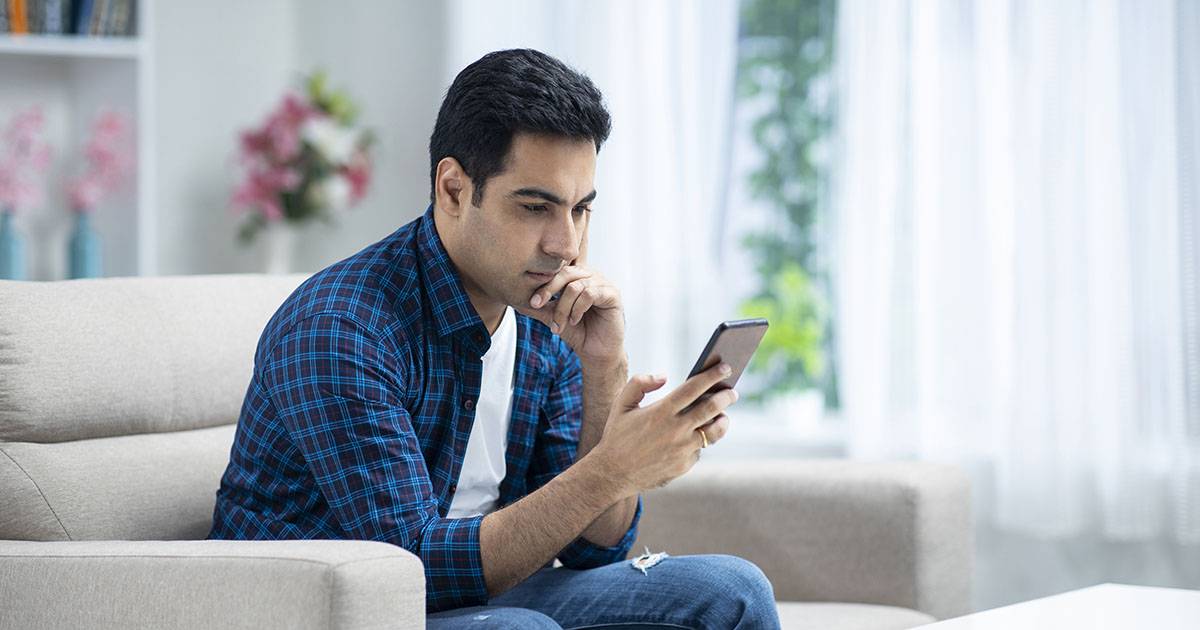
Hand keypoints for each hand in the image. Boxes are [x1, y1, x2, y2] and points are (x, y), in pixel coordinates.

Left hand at [515, 218, 624, 363]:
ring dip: (563, 308)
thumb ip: (538, 307)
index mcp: (579, 277)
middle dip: (548, 291)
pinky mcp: (613, 294)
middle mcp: (592, 276)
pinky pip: (590, 293)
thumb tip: (514, 300)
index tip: (531, 302)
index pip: (557, 272)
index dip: (543, 285)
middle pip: (566, 274)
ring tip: (559, 325)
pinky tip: (574, 321)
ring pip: (575, 287)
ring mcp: (604, 283)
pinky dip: (578, 308)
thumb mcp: (553, 317)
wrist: (596, 352)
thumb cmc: (578, 332)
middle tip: (537, 306)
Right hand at [589, 361, 737, 493]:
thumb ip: (640, 383)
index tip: (725, 368)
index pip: (694, 388)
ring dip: (723, 420)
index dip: (712, 376)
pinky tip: (697, 436)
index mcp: (661, 411)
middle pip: (712, 408)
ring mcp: (682, 449)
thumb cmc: (617, 435)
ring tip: (722, 415)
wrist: (612, 474)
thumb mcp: (621, 404)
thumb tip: (664, 377)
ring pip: (715, 431)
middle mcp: (675, 430)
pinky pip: (700, 449)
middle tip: (731, 392)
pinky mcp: (684, 465)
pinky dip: (701, 440)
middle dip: (727, 396)